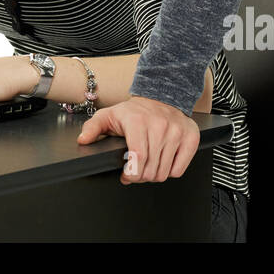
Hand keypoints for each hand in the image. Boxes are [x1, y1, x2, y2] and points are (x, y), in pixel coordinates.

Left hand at [76, 95, 200, 184]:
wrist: (162, 97)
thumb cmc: (134, 111)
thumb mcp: (109, 115)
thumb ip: (93, 127)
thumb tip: (83, 140)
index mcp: (138, 121)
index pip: (138, 158)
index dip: (131, 174)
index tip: (127, 176)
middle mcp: (160, 125)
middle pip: (150, 169)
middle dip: (141, 176)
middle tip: (136, 171)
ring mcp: (177, 131)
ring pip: (165, 172)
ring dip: (154, 175)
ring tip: (148, 166)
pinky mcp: (191, 137)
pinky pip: (180, 169)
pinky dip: (170, 171)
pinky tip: (162, 161)